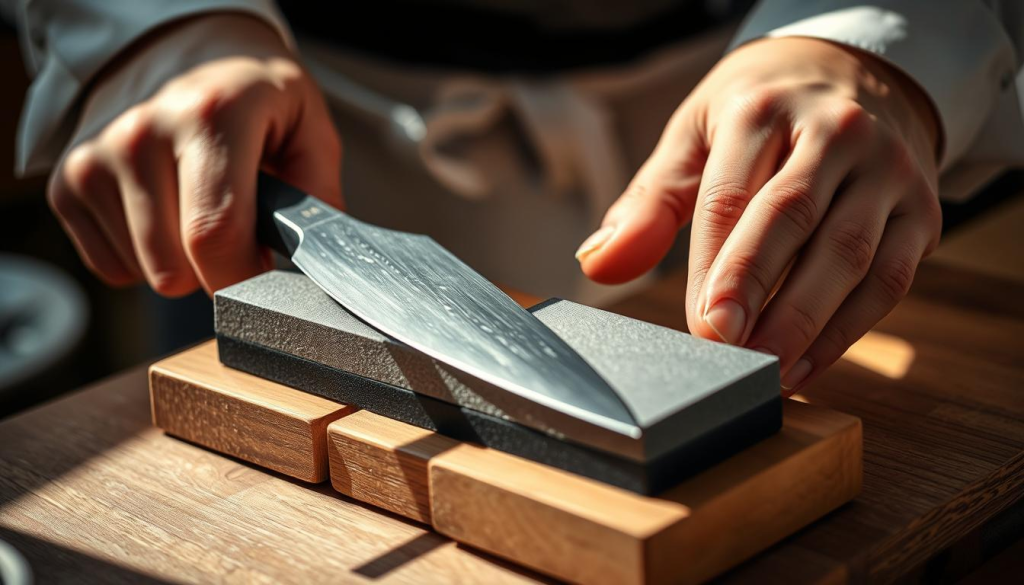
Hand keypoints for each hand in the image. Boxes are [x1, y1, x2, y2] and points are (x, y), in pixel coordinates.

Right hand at [48, 14, 341, 295]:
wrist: (180, 52)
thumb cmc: (250, 96)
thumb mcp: (307, 125)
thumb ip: (317, 192)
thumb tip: (314, 256)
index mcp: (210, 117)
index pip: (214, 234)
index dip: (243, 277)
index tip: (260, 275)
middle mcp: (141, 134)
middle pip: (176, 268)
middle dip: (217, 270)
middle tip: (234, 228)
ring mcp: (94, 159)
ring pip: (146, 274)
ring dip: (180, 261)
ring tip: (196, 206)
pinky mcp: (66, 185)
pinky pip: (113, 268)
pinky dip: (143, 256)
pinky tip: (161, 210)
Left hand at [577, 37, 940, 393]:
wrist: (856, 77)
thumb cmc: (761, 116)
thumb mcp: (694, 137)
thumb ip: (648, 203)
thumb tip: (598, 263)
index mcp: (764, 110)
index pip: (732, 196)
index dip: (715, 266)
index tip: (699, 325)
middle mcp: (836, 132)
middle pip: (793, 220)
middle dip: (759, 292)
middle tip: (729, 350)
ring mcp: (888, 170)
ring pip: (849, 255)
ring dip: (806, 324)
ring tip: (767, 372)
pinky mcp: (923, 210)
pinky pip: (890, 280)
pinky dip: (848, 332)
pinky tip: (806, 366)